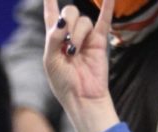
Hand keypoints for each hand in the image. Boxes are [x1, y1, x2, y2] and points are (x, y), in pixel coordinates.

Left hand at [42, 0, 118, 131]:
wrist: (82, 96)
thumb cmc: (63, 83)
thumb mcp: (51, 61)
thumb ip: (53, 39)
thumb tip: (62, 20)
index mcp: (54, 40)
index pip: (51, 16)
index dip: (50, 3)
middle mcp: (70, 35)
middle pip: (70, 12)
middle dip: (68, 23)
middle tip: (67, 43)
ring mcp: (85, 37)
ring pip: (83, 21)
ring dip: (78, 35)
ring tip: (75, 52)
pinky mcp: (99, 41)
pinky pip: (104, 21)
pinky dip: (107, 7)